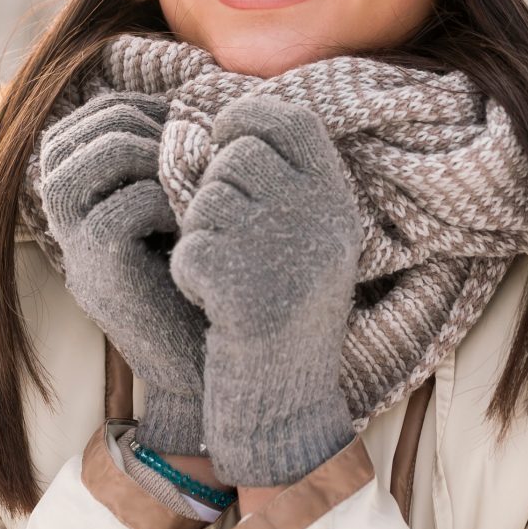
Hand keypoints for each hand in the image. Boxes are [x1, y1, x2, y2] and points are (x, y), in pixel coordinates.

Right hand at [38, 90, 207, 453]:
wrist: (210, 357)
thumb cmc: (204, 270)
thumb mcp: (182, 201)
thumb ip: (170, 150)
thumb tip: (196, 83)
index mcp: (81, 183)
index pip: (99, 109)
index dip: (153, 109)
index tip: (196, 139)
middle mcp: (64, 207)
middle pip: (96, 122)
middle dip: (157, 128)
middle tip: (199, 161)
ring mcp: (73, 236)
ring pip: (105, 152)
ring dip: (162, 159)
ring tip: (193, 190)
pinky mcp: (95, 266)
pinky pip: (128, 204)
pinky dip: (170, 204)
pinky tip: (192, 228)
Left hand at [167, 92, 360, 487]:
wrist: (288, 410)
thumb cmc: (287, 320)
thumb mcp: (311, 244)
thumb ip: (285, 184)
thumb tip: (223, 120)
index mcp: (339, 204)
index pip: (290, 118)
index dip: (248, 117)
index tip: (225, 139)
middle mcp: (320, 221)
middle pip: (237, 155)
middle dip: (214, 188)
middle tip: (228, 236)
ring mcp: (284, 253)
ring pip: (205, 199)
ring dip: (200, 233)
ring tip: (227, 277)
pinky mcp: (243, 288)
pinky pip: (189, 248)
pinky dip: (188, 275)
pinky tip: (213, 304)